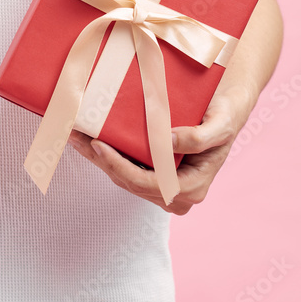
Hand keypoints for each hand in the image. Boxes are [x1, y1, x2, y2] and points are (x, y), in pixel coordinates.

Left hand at [68, 87, 253, 214]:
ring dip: (96, 156)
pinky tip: (87, 137)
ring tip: (74, 134)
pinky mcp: (153, 172)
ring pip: (121, 175)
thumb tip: (168, 142)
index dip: (119, 166)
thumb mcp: (221, 124)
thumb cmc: (226, 115)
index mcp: (192, 187)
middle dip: (99, 160)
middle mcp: (176, 193)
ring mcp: (163, 185)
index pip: (147, 184)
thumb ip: (199, 138)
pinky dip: (105, 152)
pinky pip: (125, 166)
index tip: (99, 144)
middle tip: (75, 135)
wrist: (226, 108)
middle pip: (128, 181)